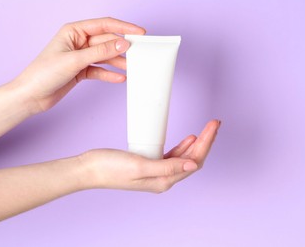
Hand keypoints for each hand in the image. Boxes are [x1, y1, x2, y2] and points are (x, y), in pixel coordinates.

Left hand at [14, 17, 144, 112]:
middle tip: (138, 53)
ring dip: (118, 62)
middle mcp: (78, 42)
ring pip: (105, 56)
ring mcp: (80, 57)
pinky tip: (120, 78)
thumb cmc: (43, 73)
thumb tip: (122, 43)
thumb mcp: (75, 60)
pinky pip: (99, 70)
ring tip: (132, 67)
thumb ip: (100, 52)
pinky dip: (109, 74)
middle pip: (107, 41)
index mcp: (74, 31)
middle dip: (122, 47)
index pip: (104, 25)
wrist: (31, 96)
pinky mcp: (81, 70)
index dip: (123, 27)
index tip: (139, 32)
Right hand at [79, 120, 219, 192]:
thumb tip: (193, 166)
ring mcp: (156, 172)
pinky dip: (182, 146)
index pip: (193, 162)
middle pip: (192, 159)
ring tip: (206, 129)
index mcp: (163, 181)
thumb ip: (167, 167)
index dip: (206, 143)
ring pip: (184, 157)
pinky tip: (187, 139)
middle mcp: (162, 179)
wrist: (90, 169)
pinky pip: (172, 156)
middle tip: (214, 123)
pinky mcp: (149, 164)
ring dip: (196, 143)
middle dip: (205, 141)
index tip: (212, 126)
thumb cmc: (111, 168)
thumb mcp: (141, 165)